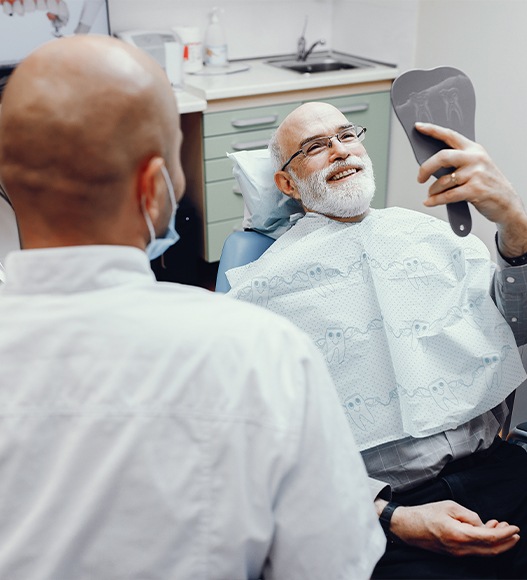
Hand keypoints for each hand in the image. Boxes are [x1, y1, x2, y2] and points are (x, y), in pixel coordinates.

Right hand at [390, 500, 519, 556]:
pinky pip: (476, 551)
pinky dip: (486, 543)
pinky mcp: (455, 553)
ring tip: (501, 526)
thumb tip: (482, 525)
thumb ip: (470, 516)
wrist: (407, 527)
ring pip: (485, 552)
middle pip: (491, 550)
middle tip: (514, 530)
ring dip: (497, 542)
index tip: (514, 527)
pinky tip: (486, 530)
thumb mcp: (449, 507)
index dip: (505, 534)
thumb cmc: (426, 514)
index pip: (490, 538)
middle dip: (507, 542)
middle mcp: (460, 549)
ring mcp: (458, 553)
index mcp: (459, 535)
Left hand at [415, 122, 526, 256]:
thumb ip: (458, 161)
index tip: (419, 127)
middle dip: (426, 168)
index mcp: (474, 149)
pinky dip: (435, 200)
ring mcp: (476, 174)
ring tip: (431, 194)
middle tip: (420, 177)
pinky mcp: (475, 190)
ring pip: (443, 181)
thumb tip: (432, 164)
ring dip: (432, 190)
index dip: (432, 130)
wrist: (507, 202)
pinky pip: (447, 195)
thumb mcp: (477, 166)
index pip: (450, 135)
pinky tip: (430, 202)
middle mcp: (475, 159)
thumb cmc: (488, 184)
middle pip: (442, 157)